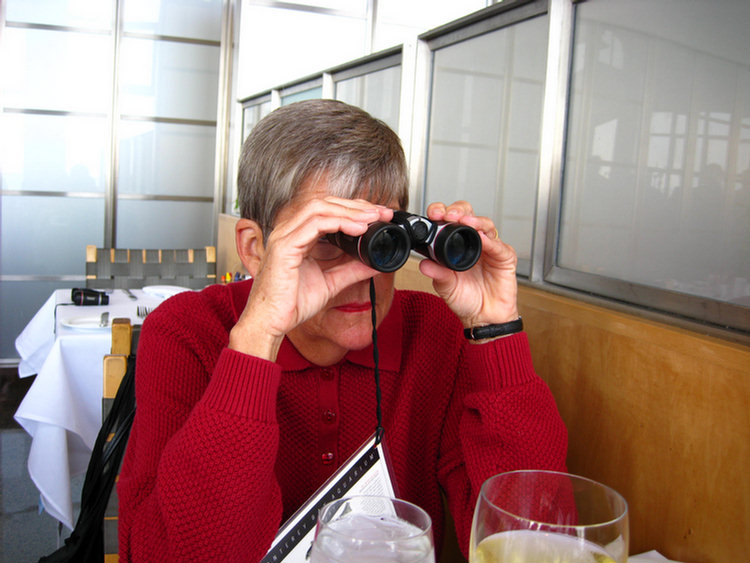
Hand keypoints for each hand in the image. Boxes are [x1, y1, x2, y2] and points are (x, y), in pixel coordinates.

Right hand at [230, 196, 392, 360]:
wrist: (270, 323)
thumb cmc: (290, 304)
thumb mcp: (330, 283)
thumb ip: (350, 270)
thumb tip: (373, 263)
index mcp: (297, 236)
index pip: (327, 210)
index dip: (353, 209)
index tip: (377, 215)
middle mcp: (289, 231)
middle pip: (324, 203)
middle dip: (355, 205)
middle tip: (380, 212)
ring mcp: (285, 236)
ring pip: (319, 208)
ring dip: (349, 211)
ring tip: (371, 218)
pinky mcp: (285, 246)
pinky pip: (314, 224)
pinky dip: (338, 222)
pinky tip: (357, 228)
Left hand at [419, 201, 518, 327]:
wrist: (483, 318)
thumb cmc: (466, 300)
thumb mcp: (446, 287)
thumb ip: (437, 274)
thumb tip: (423, 264)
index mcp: (457, 245)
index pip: (450, 221)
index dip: (442, 213)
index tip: (433, 214)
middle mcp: (474, 242)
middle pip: (469, 215)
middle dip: (458, 210)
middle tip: (449, 215)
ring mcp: (491, 248)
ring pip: (485, 225)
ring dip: (474, 220)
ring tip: (464, 221)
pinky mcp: (505, 257)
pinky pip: (499, 246)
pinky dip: (490, 241)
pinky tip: (482, 238)